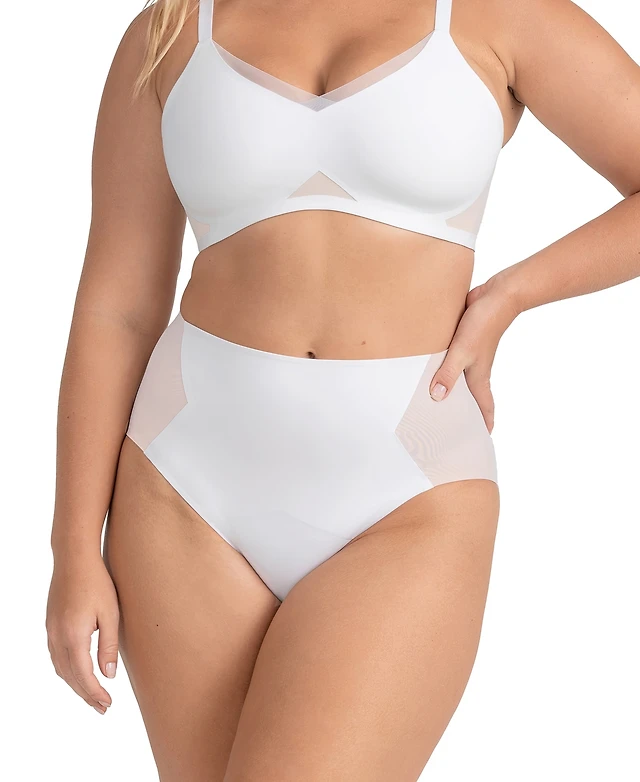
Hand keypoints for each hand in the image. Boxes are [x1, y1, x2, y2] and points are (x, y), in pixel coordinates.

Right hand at [46, 553, 119, 714]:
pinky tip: (78, 672)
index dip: (95, 693)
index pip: (83, 676)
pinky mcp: (50, 624)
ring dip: (75, 684)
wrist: (74, 558)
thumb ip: (109, 646)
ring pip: (60, 668)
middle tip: (102, 707)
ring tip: (92, 694)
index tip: (108, 704)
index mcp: (74, 637)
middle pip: (69, 676)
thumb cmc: (97, 582)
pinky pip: (56, 656)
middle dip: (86, 694)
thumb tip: (108, 675)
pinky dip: (67, 670)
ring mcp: (51, 631)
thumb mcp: (111, 614)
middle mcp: (57, 637)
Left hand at [429, 274, 520, 433]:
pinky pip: (451, 359)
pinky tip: (427, 366)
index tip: (480, 440)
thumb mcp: (462, 351)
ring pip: (458, 377)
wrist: (498, 295)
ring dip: (450, 388)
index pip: (484, 407)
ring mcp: (469, 355)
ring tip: (432, 400)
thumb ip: (448, 374)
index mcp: (479, 377)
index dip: (484, 424)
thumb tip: (436, 397)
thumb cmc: (484, 324)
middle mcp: (475, 369)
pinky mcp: (462, 340)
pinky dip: (443, 367)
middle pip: (469, 396)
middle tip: (447, 425)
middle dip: (461, 411)